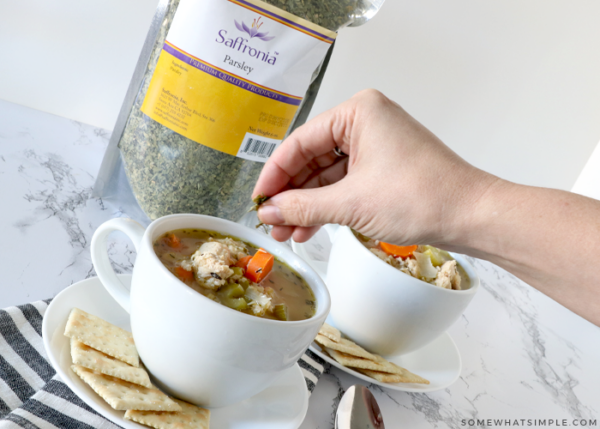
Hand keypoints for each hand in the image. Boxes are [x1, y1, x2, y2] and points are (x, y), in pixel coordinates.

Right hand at [253, 89, 497, 245]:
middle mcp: (366, 122)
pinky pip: (345, 184)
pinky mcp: (384, 167)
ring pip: (327, 175)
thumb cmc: (421, 197)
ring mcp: (376, 145)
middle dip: (291, 195)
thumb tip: (268, 213)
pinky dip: (328, 206)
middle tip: (272, 224)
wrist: (471, 216)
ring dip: (307, 205)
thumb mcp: (351, 203)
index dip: (274, 176)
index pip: (300, 143)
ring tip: (287, 234)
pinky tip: (309, 228)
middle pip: (312, 159)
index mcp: (358, 112)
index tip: (258, 202)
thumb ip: (302, 206)